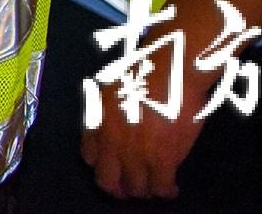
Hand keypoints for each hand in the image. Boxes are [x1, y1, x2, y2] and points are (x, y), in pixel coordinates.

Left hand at [81, 69, 212, 199]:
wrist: (169, 69)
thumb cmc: (144, 70)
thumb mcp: (111, 87)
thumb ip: (107, 110)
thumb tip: (117, 124)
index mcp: (97, 122)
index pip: (89, 156)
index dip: (102, 165)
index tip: (113, 167)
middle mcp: (111, 142)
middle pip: (107, 180)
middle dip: (118, 188)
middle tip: (129, 189)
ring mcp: (135, 153)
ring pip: (135, 188)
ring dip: (144, 191)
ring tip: (153, 188)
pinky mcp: (162, 159)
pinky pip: (161, 187)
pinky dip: (166, 192)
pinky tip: (172, 189)